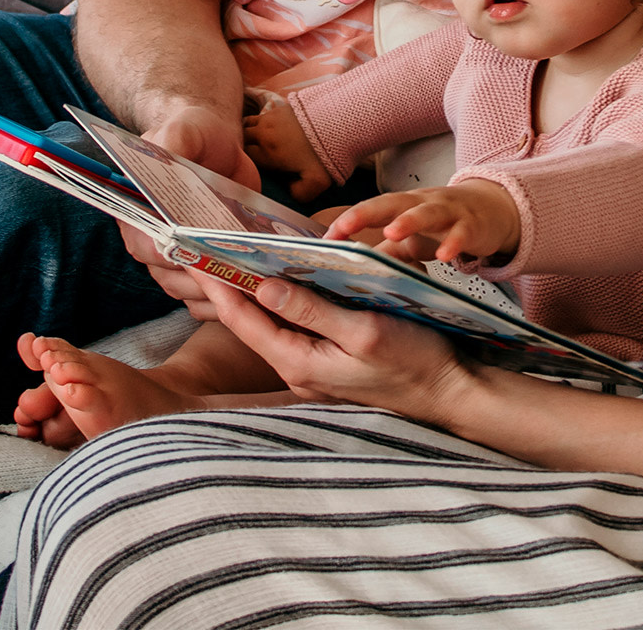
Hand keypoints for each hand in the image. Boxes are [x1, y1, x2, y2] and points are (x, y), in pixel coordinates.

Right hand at [120, 101, 262, 319]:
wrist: (219, 146)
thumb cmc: (196, 135)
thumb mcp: (186, 130)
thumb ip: (174, 140)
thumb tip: (167, 153)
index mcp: (137, 213)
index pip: (149, 247)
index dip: (177, 257)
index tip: (209, 257)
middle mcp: (151, 243)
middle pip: (172, 280)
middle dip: (207, 283)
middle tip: (243, 277)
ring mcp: (178, 260)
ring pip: (191, 296)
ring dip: (222, 298)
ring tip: (255, 288)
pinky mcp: (204, 267)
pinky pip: (208, 301)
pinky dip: (230, 303)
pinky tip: (257, 294)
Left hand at [197, 272, 477, 422]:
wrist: (450, 394)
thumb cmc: (415, 363)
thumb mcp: (364, 331)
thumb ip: (312, 310)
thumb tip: (264, 285)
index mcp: (299, 362)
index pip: (243, 319)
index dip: (215, 284)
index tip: (192, 253)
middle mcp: (298, 369)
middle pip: (250, 322)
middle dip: (226, 285)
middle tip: (205, 248)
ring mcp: (313, 369)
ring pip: (270, 325)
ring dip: (252, 292)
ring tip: (233, 257)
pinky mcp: (329, 364)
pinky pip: (293, 329)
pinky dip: (281, 301)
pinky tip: (281, 281)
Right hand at [242, 89, 331, 200]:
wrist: (341, 121)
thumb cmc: (327, 154)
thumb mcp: (316, 183)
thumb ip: (298, 193)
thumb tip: (287, 190)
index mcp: (268, 154)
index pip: (243, 159)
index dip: (245, 164)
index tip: (253, 168)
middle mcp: (264, 134)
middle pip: (241, 140)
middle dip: (243, 147)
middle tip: (251, 155)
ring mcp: (270, 117)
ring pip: (247, 124)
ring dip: (248, 133)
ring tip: (256, 141)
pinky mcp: (280, 107)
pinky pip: (260, 114)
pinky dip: (259, 122)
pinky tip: (269, 129)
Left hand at [324, 180, 519, 265]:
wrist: (495, 210)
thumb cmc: (446, 223)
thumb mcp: (414, 237)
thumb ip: (387, 251)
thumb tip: (355, 269)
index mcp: (404, 206)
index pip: (371, 210)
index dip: (349, 221)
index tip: (326, 238)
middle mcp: (423, 203)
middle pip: (392, 204)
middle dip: (367, 214)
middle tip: (344, 227)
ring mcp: (449, 212)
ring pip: (427, 212)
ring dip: (408, 221)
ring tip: (391, 233)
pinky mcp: (473, 225)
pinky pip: (462, 233)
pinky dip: (453, 243)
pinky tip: (445, 256)